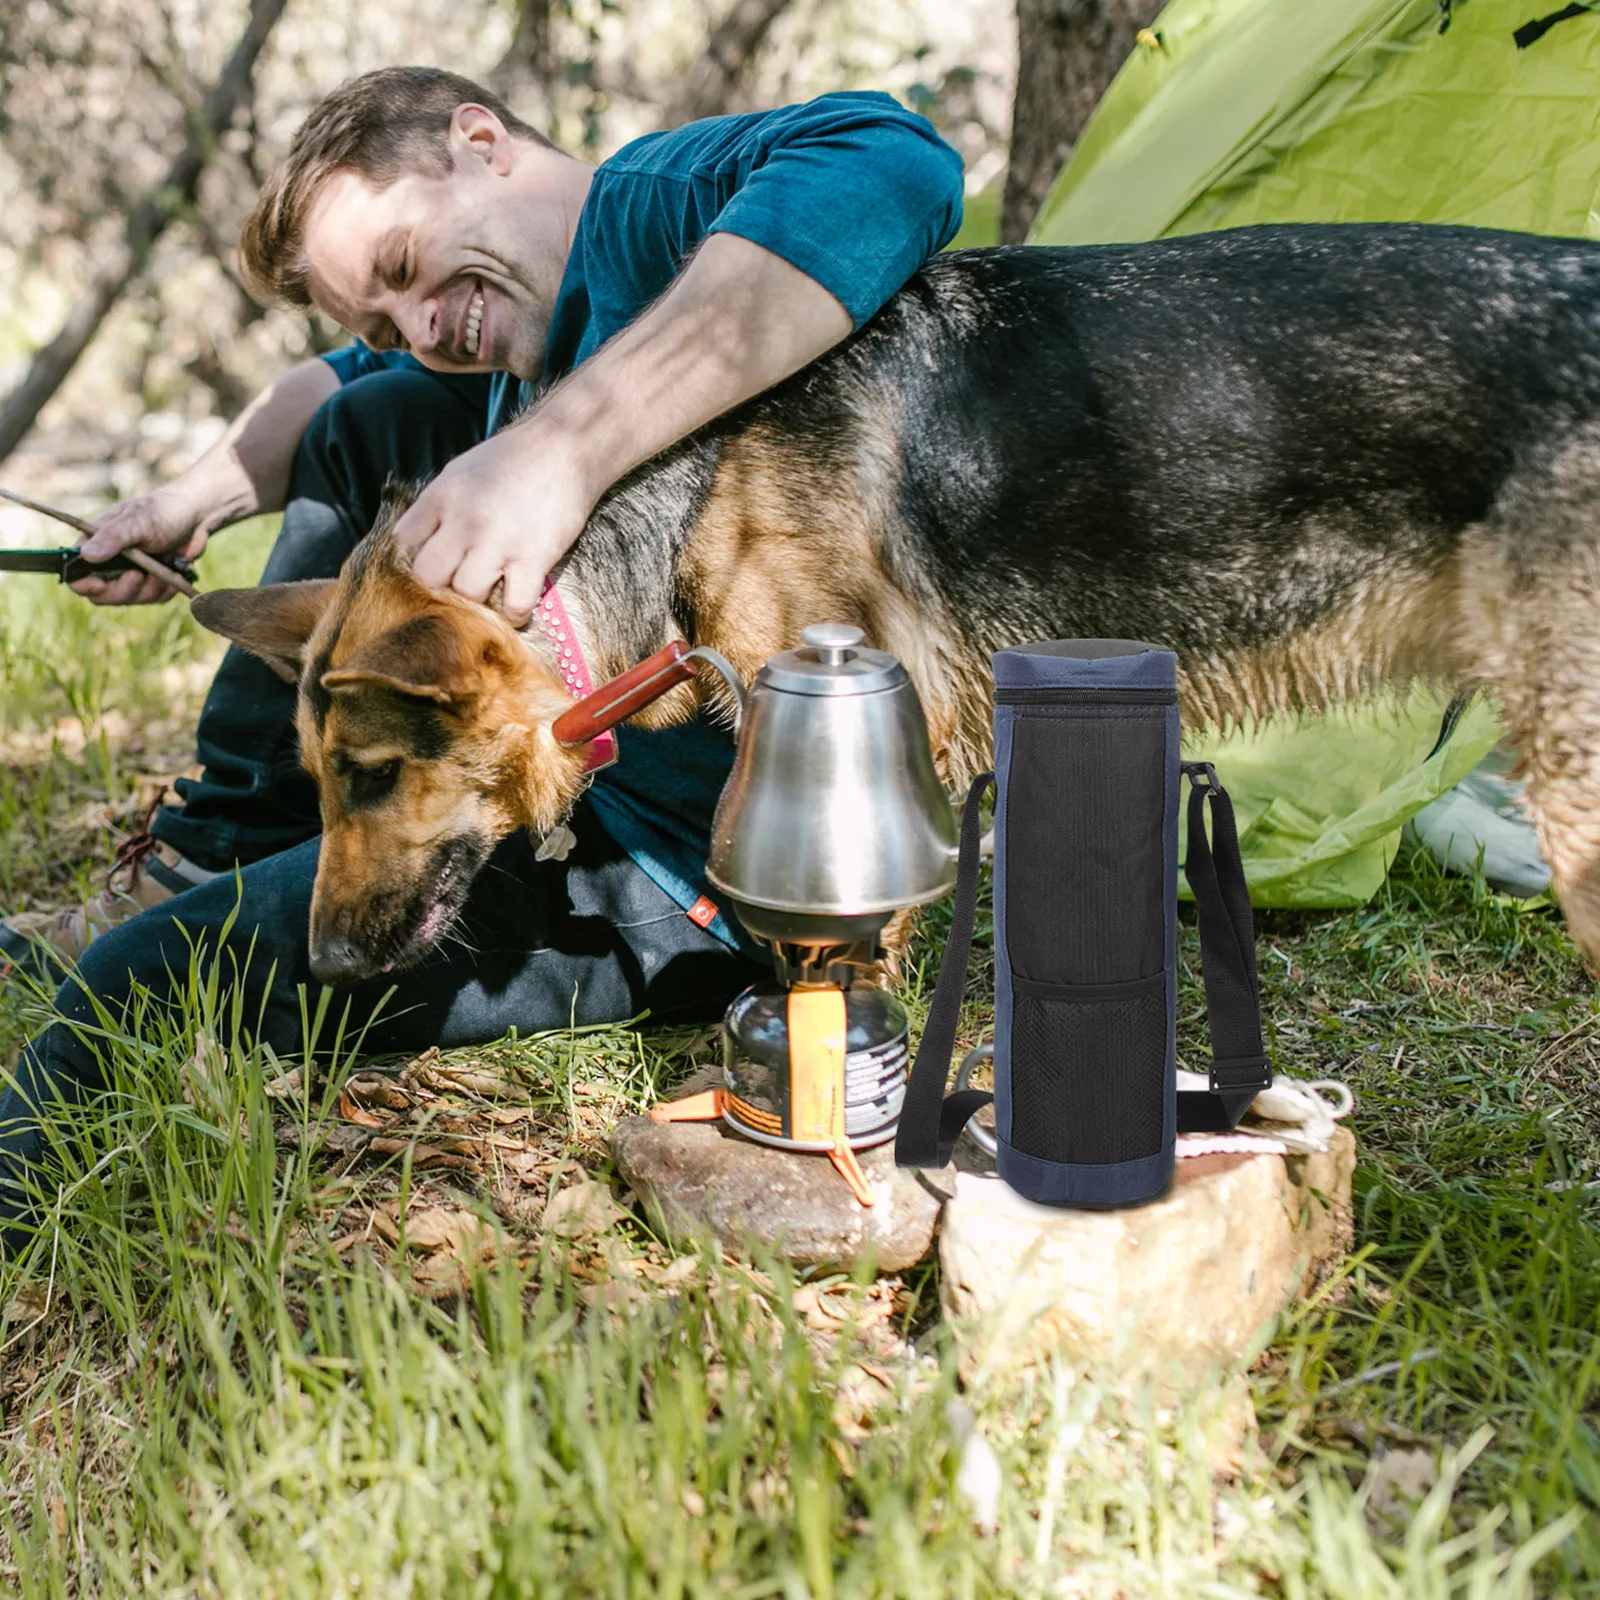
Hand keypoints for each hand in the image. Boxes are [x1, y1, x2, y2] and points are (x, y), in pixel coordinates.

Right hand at [70, 483, 209, 605]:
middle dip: (122, 590)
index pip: (76, 574)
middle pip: (102, 594)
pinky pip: (152, 599)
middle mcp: (109, 562)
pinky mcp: (151, 583)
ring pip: (130, 599)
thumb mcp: (138, 522)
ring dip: (148, 588)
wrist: (196, 517)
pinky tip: (173, 572)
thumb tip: (86, 555)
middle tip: (138, 575)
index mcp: (96, 543)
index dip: (83, 584)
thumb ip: (113, 538)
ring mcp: (130, 574)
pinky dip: (164, 589)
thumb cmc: (162, 512)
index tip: (99, 585)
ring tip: (163, 564)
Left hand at [395, 423, 596, 627]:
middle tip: (462, 583)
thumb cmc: (514, 459)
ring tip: (492, 592)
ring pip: (468, 594)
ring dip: (479, 600)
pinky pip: (515, 605)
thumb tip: (414, 540)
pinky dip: (515, 612)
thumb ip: (436, 506)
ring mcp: (499, 541)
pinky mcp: (534, 557)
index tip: (433, 564)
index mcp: (442, 497)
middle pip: (429, 576)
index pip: (403, 543)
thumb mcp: (460, 471)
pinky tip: (517, 604)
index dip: (415, 558)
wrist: (565, 447)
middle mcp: (464, 520)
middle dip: (443, 585)